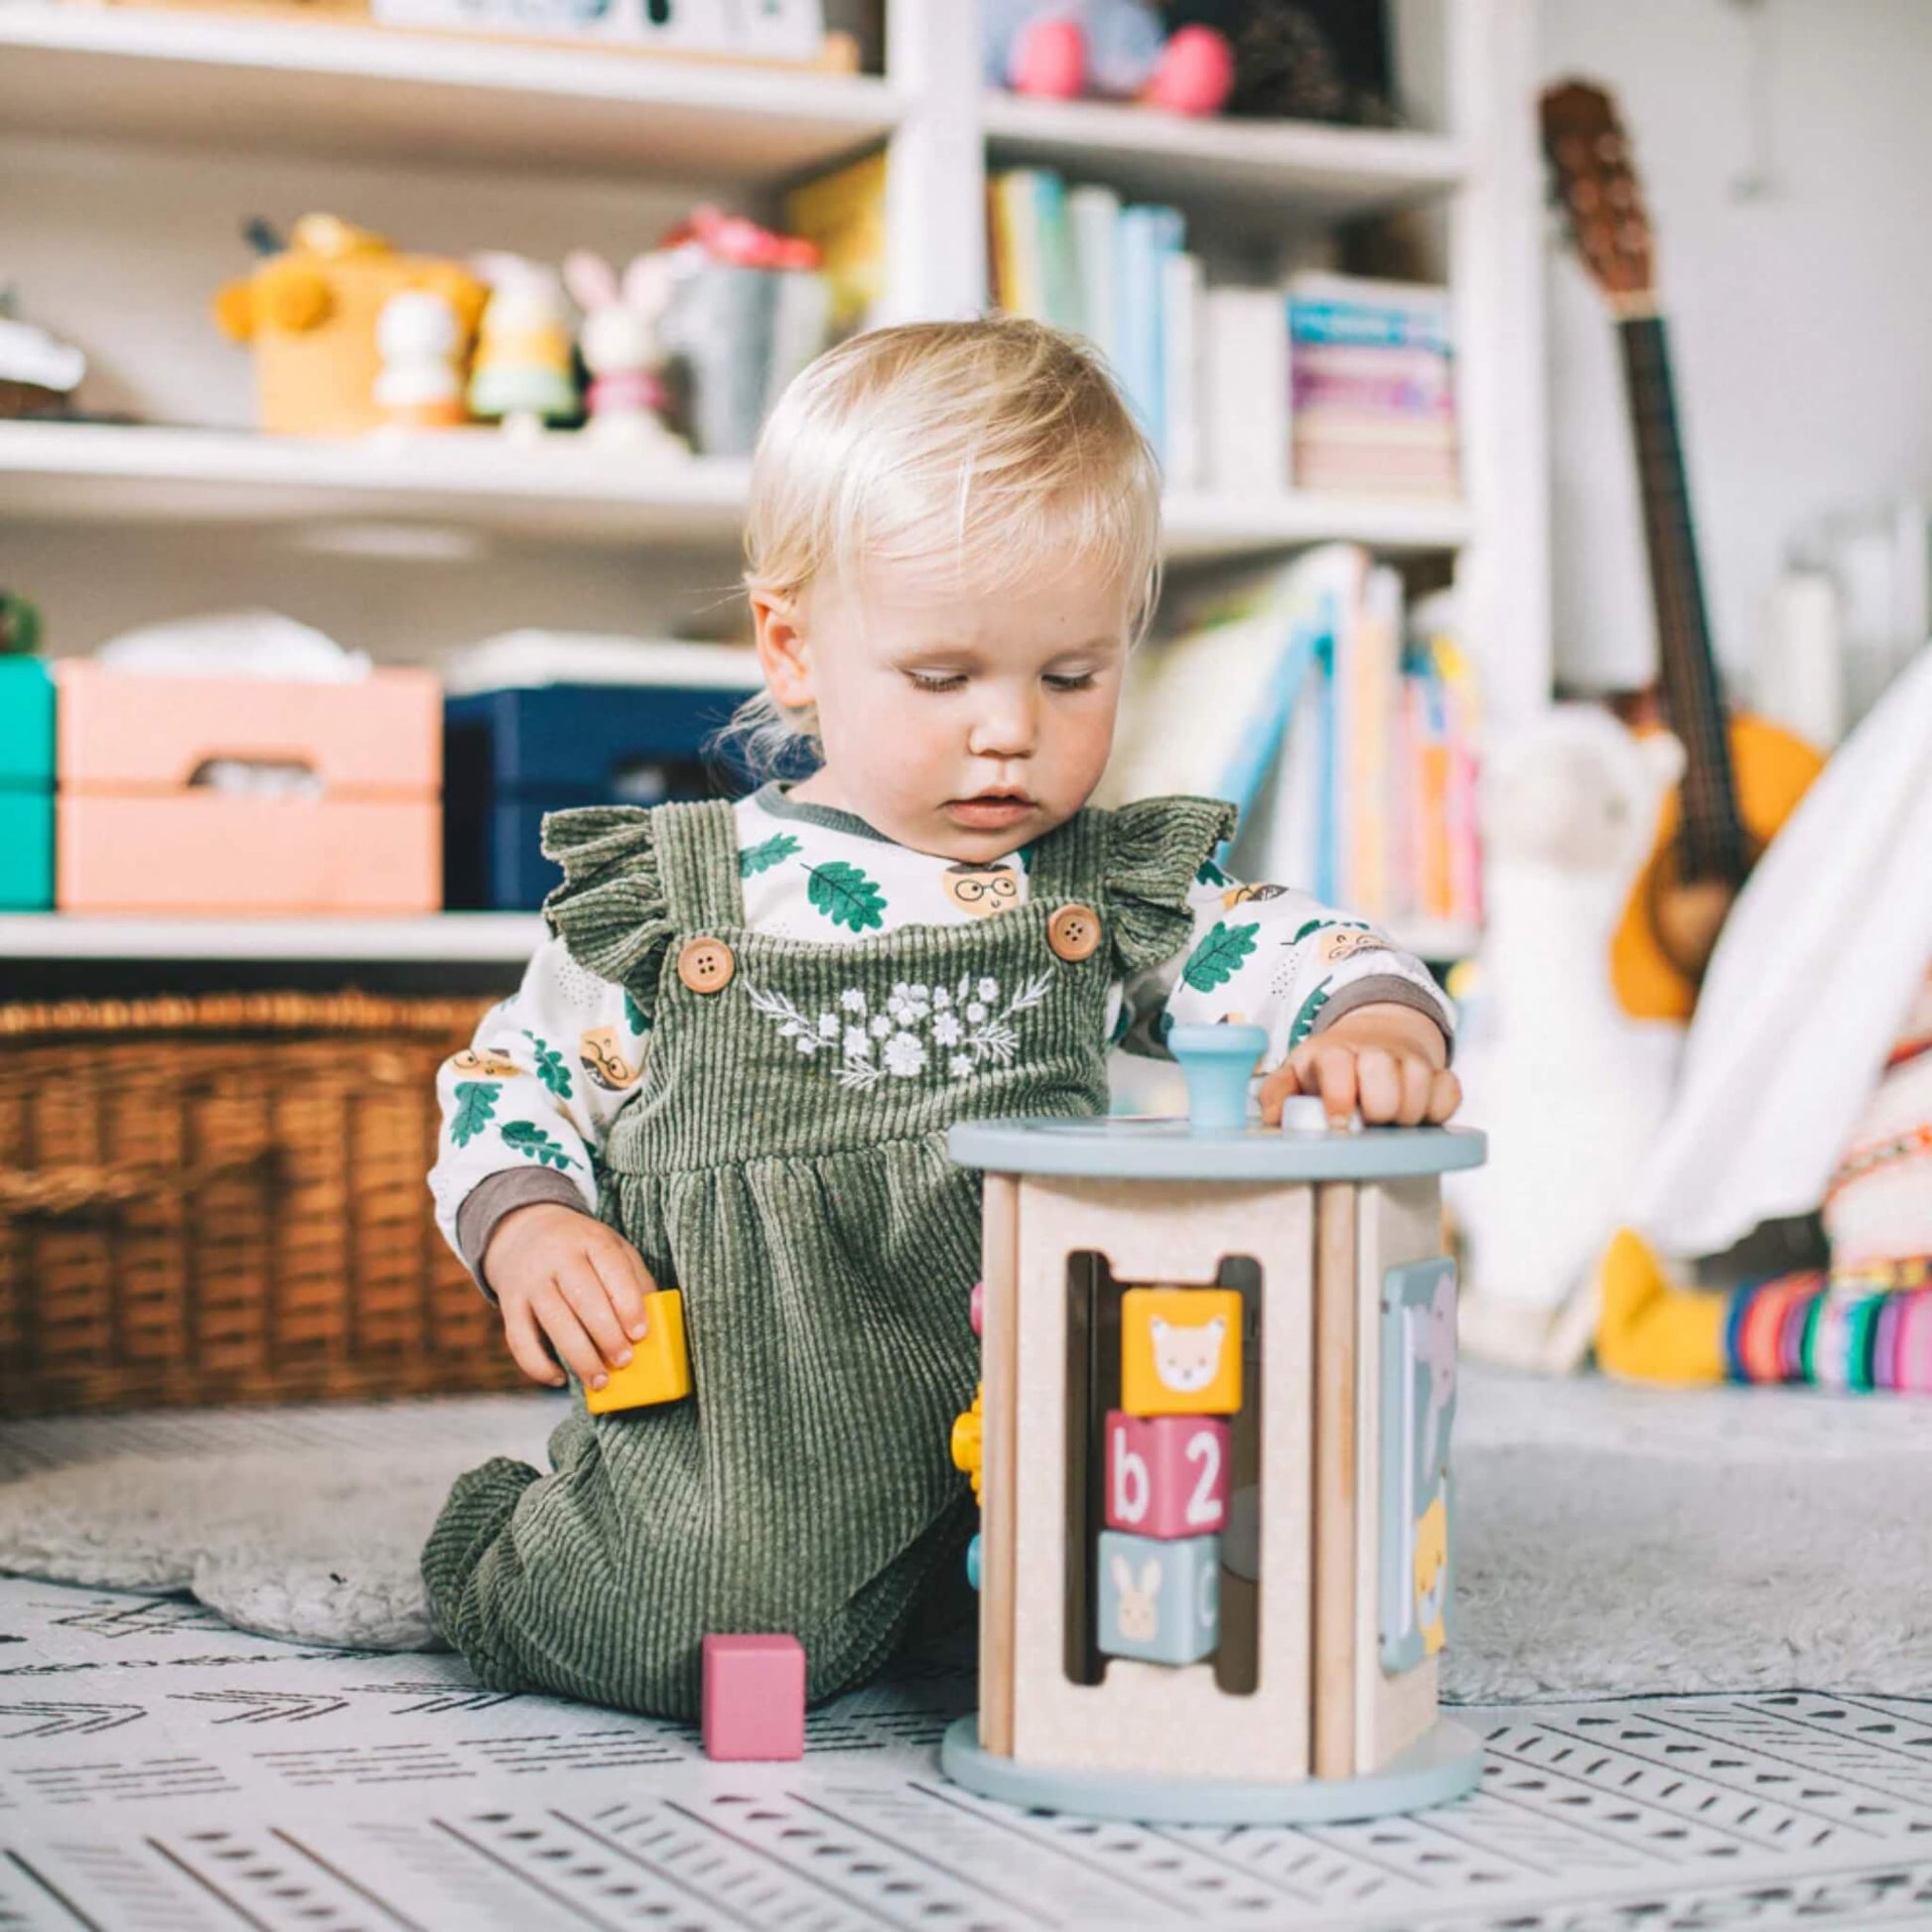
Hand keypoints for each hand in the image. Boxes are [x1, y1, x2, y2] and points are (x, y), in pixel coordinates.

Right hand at [483, 1203, 656, 1391]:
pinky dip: (538, 1365)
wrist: (524, 1233)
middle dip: (607, 1334)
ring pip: (554, 1322)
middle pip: (583, 1297)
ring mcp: (530, 1281)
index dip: (627, 1303)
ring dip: (579, 1356)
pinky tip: (560, 1378)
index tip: (640, 1333)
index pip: (612, 1268)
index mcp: (590, 1240)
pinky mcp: (509, 1304)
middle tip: (625, 1361)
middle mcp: (557, 1257)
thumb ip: (634, 1280)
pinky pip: (520, 1341)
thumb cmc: (581, 1249)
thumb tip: (655, 1324)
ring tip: (600, 1380)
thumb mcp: (611, 1248)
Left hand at [1258, 1003, 1459, 1128]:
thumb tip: (1272, 1115)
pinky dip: (1438, 1109)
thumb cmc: (1330, 1067)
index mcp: (1334, 1052)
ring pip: (1420, 1088)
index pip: (1339, 1066)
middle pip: (1384, 1081)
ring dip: (1405, 1115)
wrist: (1376, 1037)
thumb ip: (1277, 1092)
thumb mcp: (1297, 1074)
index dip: (1339, 1097)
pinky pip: (1450, 1093)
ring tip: (1388, 1121)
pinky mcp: (1439, 1073)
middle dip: (1376, 1110)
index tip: (1338, 1124)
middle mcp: (1375, 1052)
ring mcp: (1410, 1060)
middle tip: (1366, 1122)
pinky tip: (1419, 1115)